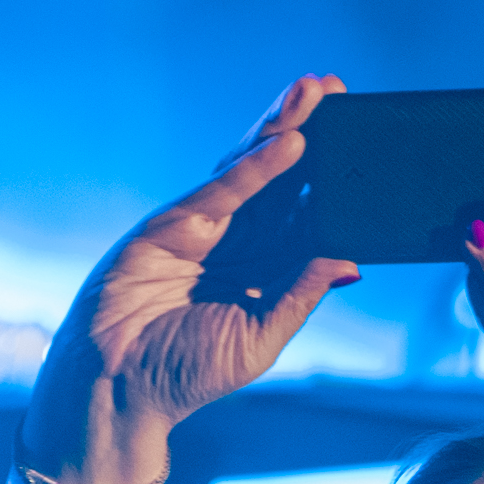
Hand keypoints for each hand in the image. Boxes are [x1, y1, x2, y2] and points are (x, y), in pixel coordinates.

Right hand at [25, 77, 366, 483]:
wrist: (117, 390)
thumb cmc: (185, 374)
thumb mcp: (259, 338)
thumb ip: (300, 295)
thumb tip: (351, 262)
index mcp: (267, 271)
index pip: (308, 215)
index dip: (334, 180)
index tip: (367, 145)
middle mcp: (239, 244)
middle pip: (283, 180)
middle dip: (312, 136)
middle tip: (342, 92)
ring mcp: (205, 231)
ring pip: (251, 170)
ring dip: (284, 130)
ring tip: (316, 94)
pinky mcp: (171, 225)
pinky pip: (220, 191)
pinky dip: (253, 166)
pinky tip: (286, 144)